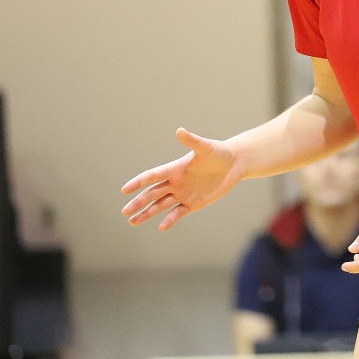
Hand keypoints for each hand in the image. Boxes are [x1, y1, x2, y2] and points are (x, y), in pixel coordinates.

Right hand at [121, 128, 240, 230]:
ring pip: (161, 205)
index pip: (152, 176)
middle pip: (152, 194)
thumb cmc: (218, 152)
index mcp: (175, 169)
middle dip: (138, 202)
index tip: (124, 190)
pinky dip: (169, 220)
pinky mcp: (194, 203)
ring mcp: (183, 193)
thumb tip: (179, 130)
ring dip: (147, 213)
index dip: (138, 183)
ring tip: (132, 222)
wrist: (234, 163)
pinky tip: (161, 227)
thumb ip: (192, 141)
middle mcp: (175, 182)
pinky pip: (178, 213)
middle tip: (124, 212)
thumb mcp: (205, 147)